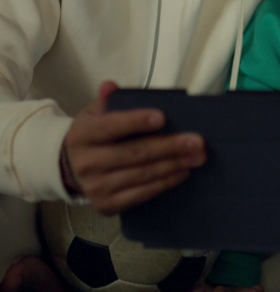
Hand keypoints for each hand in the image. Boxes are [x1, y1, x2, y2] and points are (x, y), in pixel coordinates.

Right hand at [61, 81, 206, 214]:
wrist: (70, 168)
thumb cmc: (92, 135)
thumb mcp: (94, 114)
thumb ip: (107, 100)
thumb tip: (111, 86)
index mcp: (83, 135)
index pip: (111, 126)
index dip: (136, 122)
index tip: (162, 117)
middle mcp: (87, 163)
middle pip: (134, 153)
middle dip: (169, 147)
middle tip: (197, 142)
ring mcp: (96, 187)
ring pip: (141, 175)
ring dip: (174, 165)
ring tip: (197, 157)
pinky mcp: (106, 205)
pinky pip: (141, 195)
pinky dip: (164, 183)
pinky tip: (182, 173)